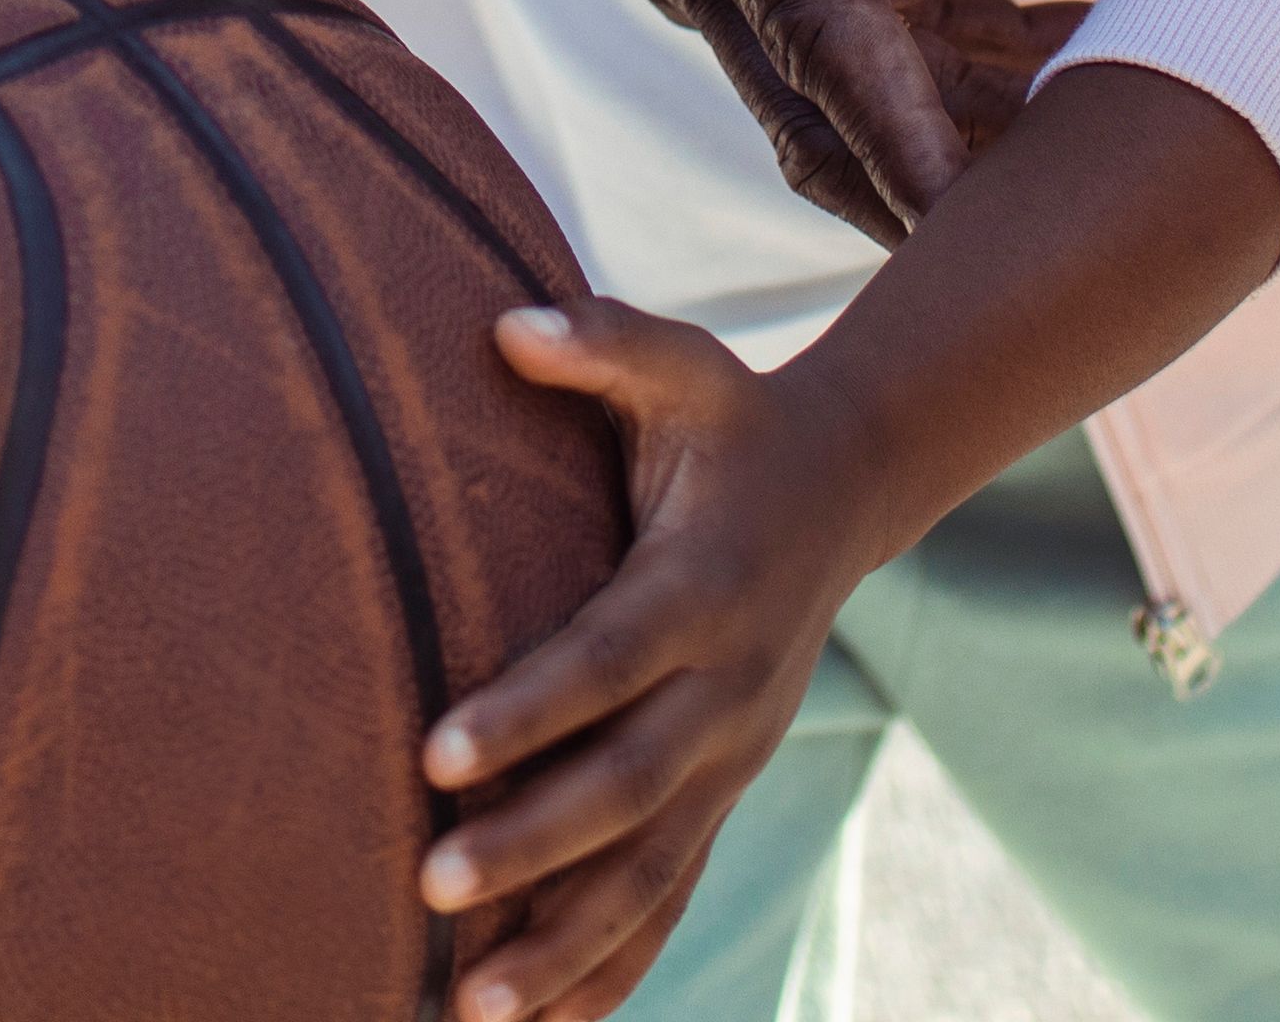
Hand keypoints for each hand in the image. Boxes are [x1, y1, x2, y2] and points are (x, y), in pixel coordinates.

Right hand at [379, 0, 1073, 245]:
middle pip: (830, 117)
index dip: (909, 140)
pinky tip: (1008, 59)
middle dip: (954, 185)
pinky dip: (906, 74)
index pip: (825, 35)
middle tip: (1103, 203)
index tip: (990, 232)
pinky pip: (806, 50)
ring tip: (1099, 125)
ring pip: (821, 97)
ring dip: (945, 129)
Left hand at [411, 298, 886, 1021]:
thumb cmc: (732, 423)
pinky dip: (616, 968)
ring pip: (654, 869)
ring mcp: (734, 755)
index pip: (605, 659)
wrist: (848, 487)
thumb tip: (509, 325)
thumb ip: (603, 341)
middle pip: (627, 786)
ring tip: (475, 1007)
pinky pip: (673, 895)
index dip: (525, 709)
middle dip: (533, 846)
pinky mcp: (727, 793)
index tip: (435, 754)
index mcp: (702, 587)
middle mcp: (728, 689)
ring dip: (569, 942)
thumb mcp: (684, 366)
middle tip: (432, 886)